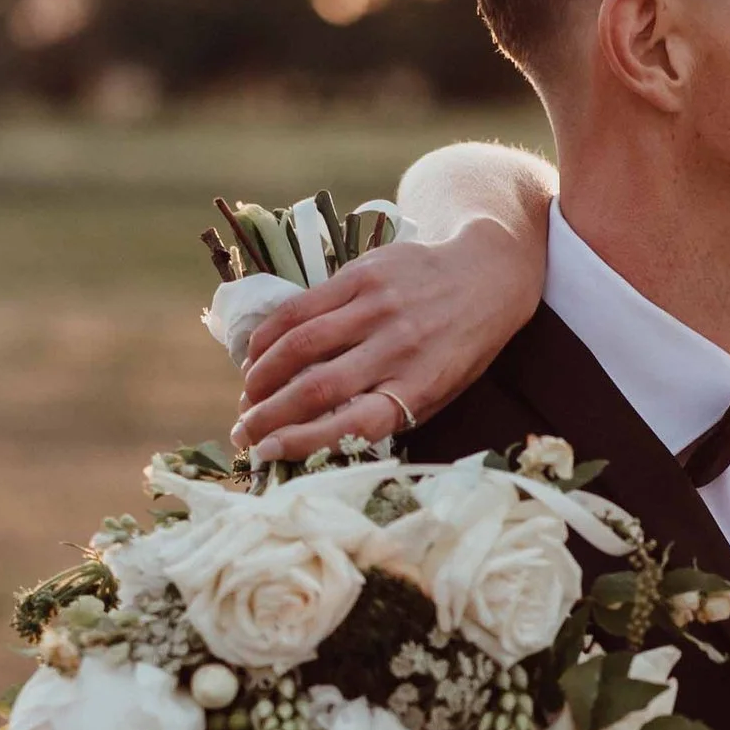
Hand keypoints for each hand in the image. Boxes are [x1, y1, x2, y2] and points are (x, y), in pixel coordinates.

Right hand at [232, 204, 545, 463]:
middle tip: (243, 433)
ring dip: (262, 376)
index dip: (303, 442)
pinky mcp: (361, 274)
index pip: (353, 424)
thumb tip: (320, 437)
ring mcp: (377, 308)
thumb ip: (387, 410)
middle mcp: (397, 349)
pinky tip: (255, 355)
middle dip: (269, 415)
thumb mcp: (436, 390)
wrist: (486, 275)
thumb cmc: (458, 348)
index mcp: (419, 387)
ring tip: (247, 398)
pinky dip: (270, 335)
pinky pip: (302, 307)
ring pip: (301, 345)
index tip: (268, 455)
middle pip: (317, 388)